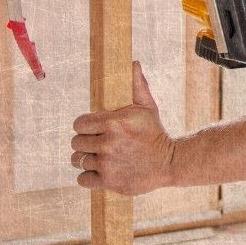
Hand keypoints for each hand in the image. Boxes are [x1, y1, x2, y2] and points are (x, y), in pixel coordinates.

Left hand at [70, 61, 175, 195]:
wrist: (169, 162)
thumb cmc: (155, 133)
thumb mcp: (147, 107)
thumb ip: (137, 86)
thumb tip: (133, 63)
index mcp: (114, 123)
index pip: (79, 124)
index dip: (83, 125)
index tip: (91, 128)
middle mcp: (108, 143)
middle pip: (76, 142)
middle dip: (84, 141)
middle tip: (96, 142)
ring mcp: (107, 164)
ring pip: (78, 160)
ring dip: (86, 158)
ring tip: (97, 156)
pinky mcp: (108, 181)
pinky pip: (82, 179)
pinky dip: (88, 175)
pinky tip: (99, 170)